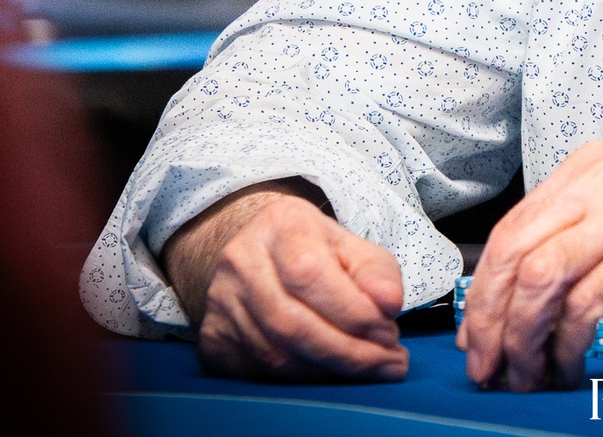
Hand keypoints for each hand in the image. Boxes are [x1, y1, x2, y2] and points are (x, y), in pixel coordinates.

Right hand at [162, 182, 408, 380]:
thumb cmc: (315, 250)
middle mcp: (241, 259)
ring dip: (331, 370)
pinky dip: (305, 379)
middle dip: (348, 352)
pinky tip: (333, 372)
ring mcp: (220, 300)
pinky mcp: (212, 336)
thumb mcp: (352, 245)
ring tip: (370, 367)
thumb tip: (389, 304)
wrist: (261, 252)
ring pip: (276, 353)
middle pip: (291, 322)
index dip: (352, 311)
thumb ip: (377, 272)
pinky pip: (260, 372)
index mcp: (281, 223)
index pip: (310, 273)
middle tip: (388, 361)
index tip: (388, 332)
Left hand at [457, 141, 602, 390]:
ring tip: (524, 372)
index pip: (512, 229)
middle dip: (490, 319)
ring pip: (540, 278)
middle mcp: (599, 183)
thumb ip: (590, 225)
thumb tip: (541, 285)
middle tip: (487, 363)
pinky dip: (569, 343)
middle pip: (513, 253)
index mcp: (589, 167)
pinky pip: (590, 303)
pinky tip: (571, 365)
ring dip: (522, 337)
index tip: (479, 332)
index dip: (486, 289)